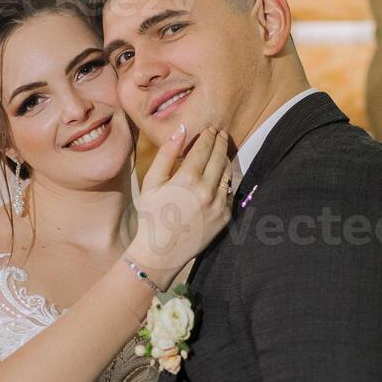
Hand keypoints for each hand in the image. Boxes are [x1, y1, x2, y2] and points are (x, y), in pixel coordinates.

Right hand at [128, 125, 232, 282]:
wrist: (161, 252)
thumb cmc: (152, 215)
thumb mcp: (152, 182)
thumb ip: (166, 154)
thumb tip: (181, 130)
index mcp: (187, 179)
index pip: (204, 148)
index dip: (208, 136)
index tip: (209, 129)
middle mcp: (206, 190)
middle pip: (220, 157)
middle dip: (220, 142)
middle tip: (219, 133)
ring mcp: (218, 204)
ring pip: (228, 174)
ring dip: (225, 160)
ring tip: (220, 152)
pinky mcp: (225, 217)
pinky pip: (229, 192)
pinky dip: (225, 182)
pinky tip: (219, 177)